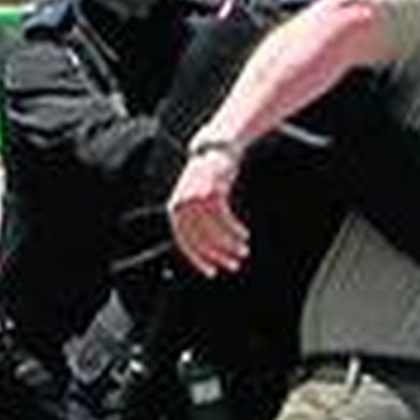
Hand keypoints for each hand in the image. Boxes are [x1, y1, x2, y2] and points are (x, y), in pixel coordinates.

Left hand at [168, 147, 248, 276]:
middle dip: (218, 255)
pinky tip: (244, 236)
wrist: (216, 147)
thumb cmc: (208, 178)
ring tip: (243, 252)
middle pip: (200, 239)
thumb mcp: (198, 198)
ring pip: (214, 231)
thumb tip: (207, 248)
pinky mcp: (213, 190)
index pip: (184, 242)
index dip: (198, 260)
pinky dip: (234, 230)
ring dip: (230, 245)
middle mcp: (183, 204)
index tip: (213, 272)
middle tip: (233, 265)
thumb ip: (196, 220)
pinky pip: (224, 218)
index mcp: (175, 209)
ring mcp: (197, 197)